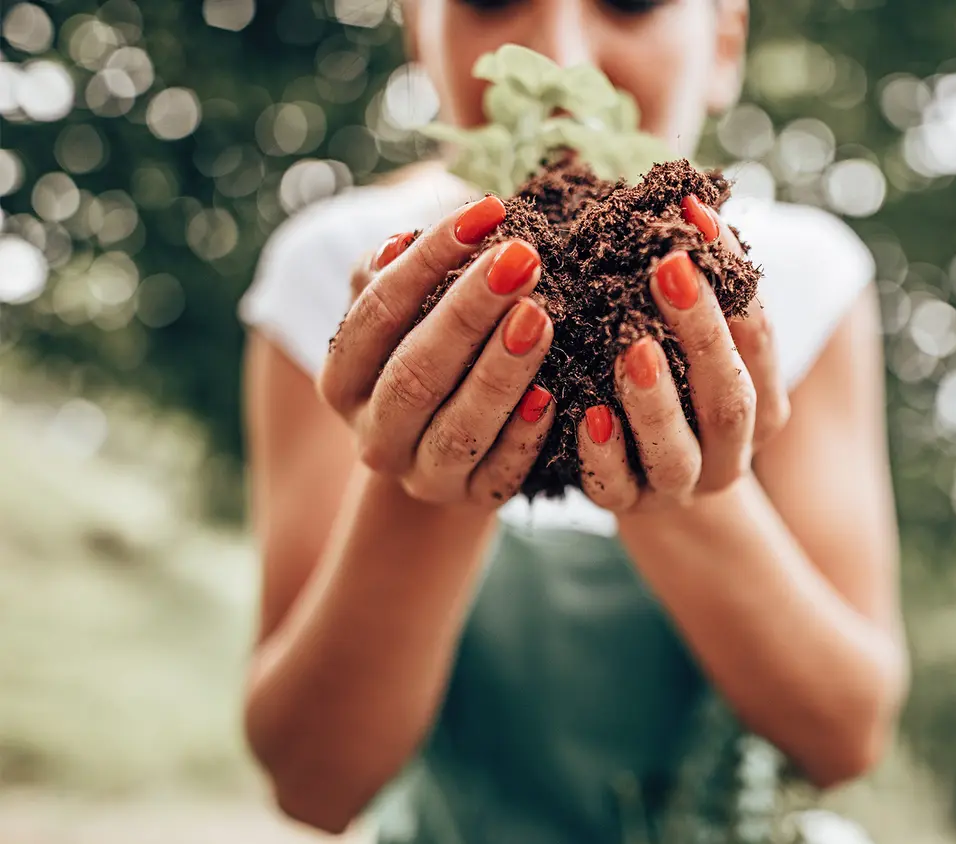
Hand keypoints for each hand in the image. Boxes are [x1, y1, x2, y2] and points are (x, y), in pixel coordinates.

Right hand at [317, 196, 556, 506]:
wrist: (442, 447)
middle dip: (469, 311)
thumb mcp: (396, 315)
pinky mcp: (473, 499)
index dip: (428, 260)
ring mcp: (422, 474)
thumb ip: (387, 275)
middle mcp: (374, 433)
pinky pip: (500, 473)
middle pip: (415, 371)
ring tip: (538, 316)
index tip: (486, 212)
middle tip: (522, 258)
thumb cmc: (422, 353)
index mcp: (343, 378)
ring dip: (500, 370)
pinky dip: (525, 435)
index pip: (377, 312)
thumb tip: (400, 243)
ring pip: (458, 426)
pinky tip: (552, 394)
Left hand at [577, 197, 790, 511]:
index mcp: (762, 401)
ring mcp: (679, 484)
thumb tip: (683, 193)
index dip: (732, 276)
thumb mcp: (691, 337)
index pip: (759, 335)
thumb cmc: (671, 383)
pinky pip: (616, 486)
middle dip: (702, 332)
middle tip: (670, 267)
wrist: (644, 478)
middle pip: (727, 397)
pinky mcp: (626, 506)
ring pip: (678, 451)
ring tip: (633, 345)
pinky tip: (585, 413)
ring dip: (655, 398)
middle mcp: (732, 450)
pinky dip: (603, 452)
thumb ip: (699, 285)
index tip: (694, 215)